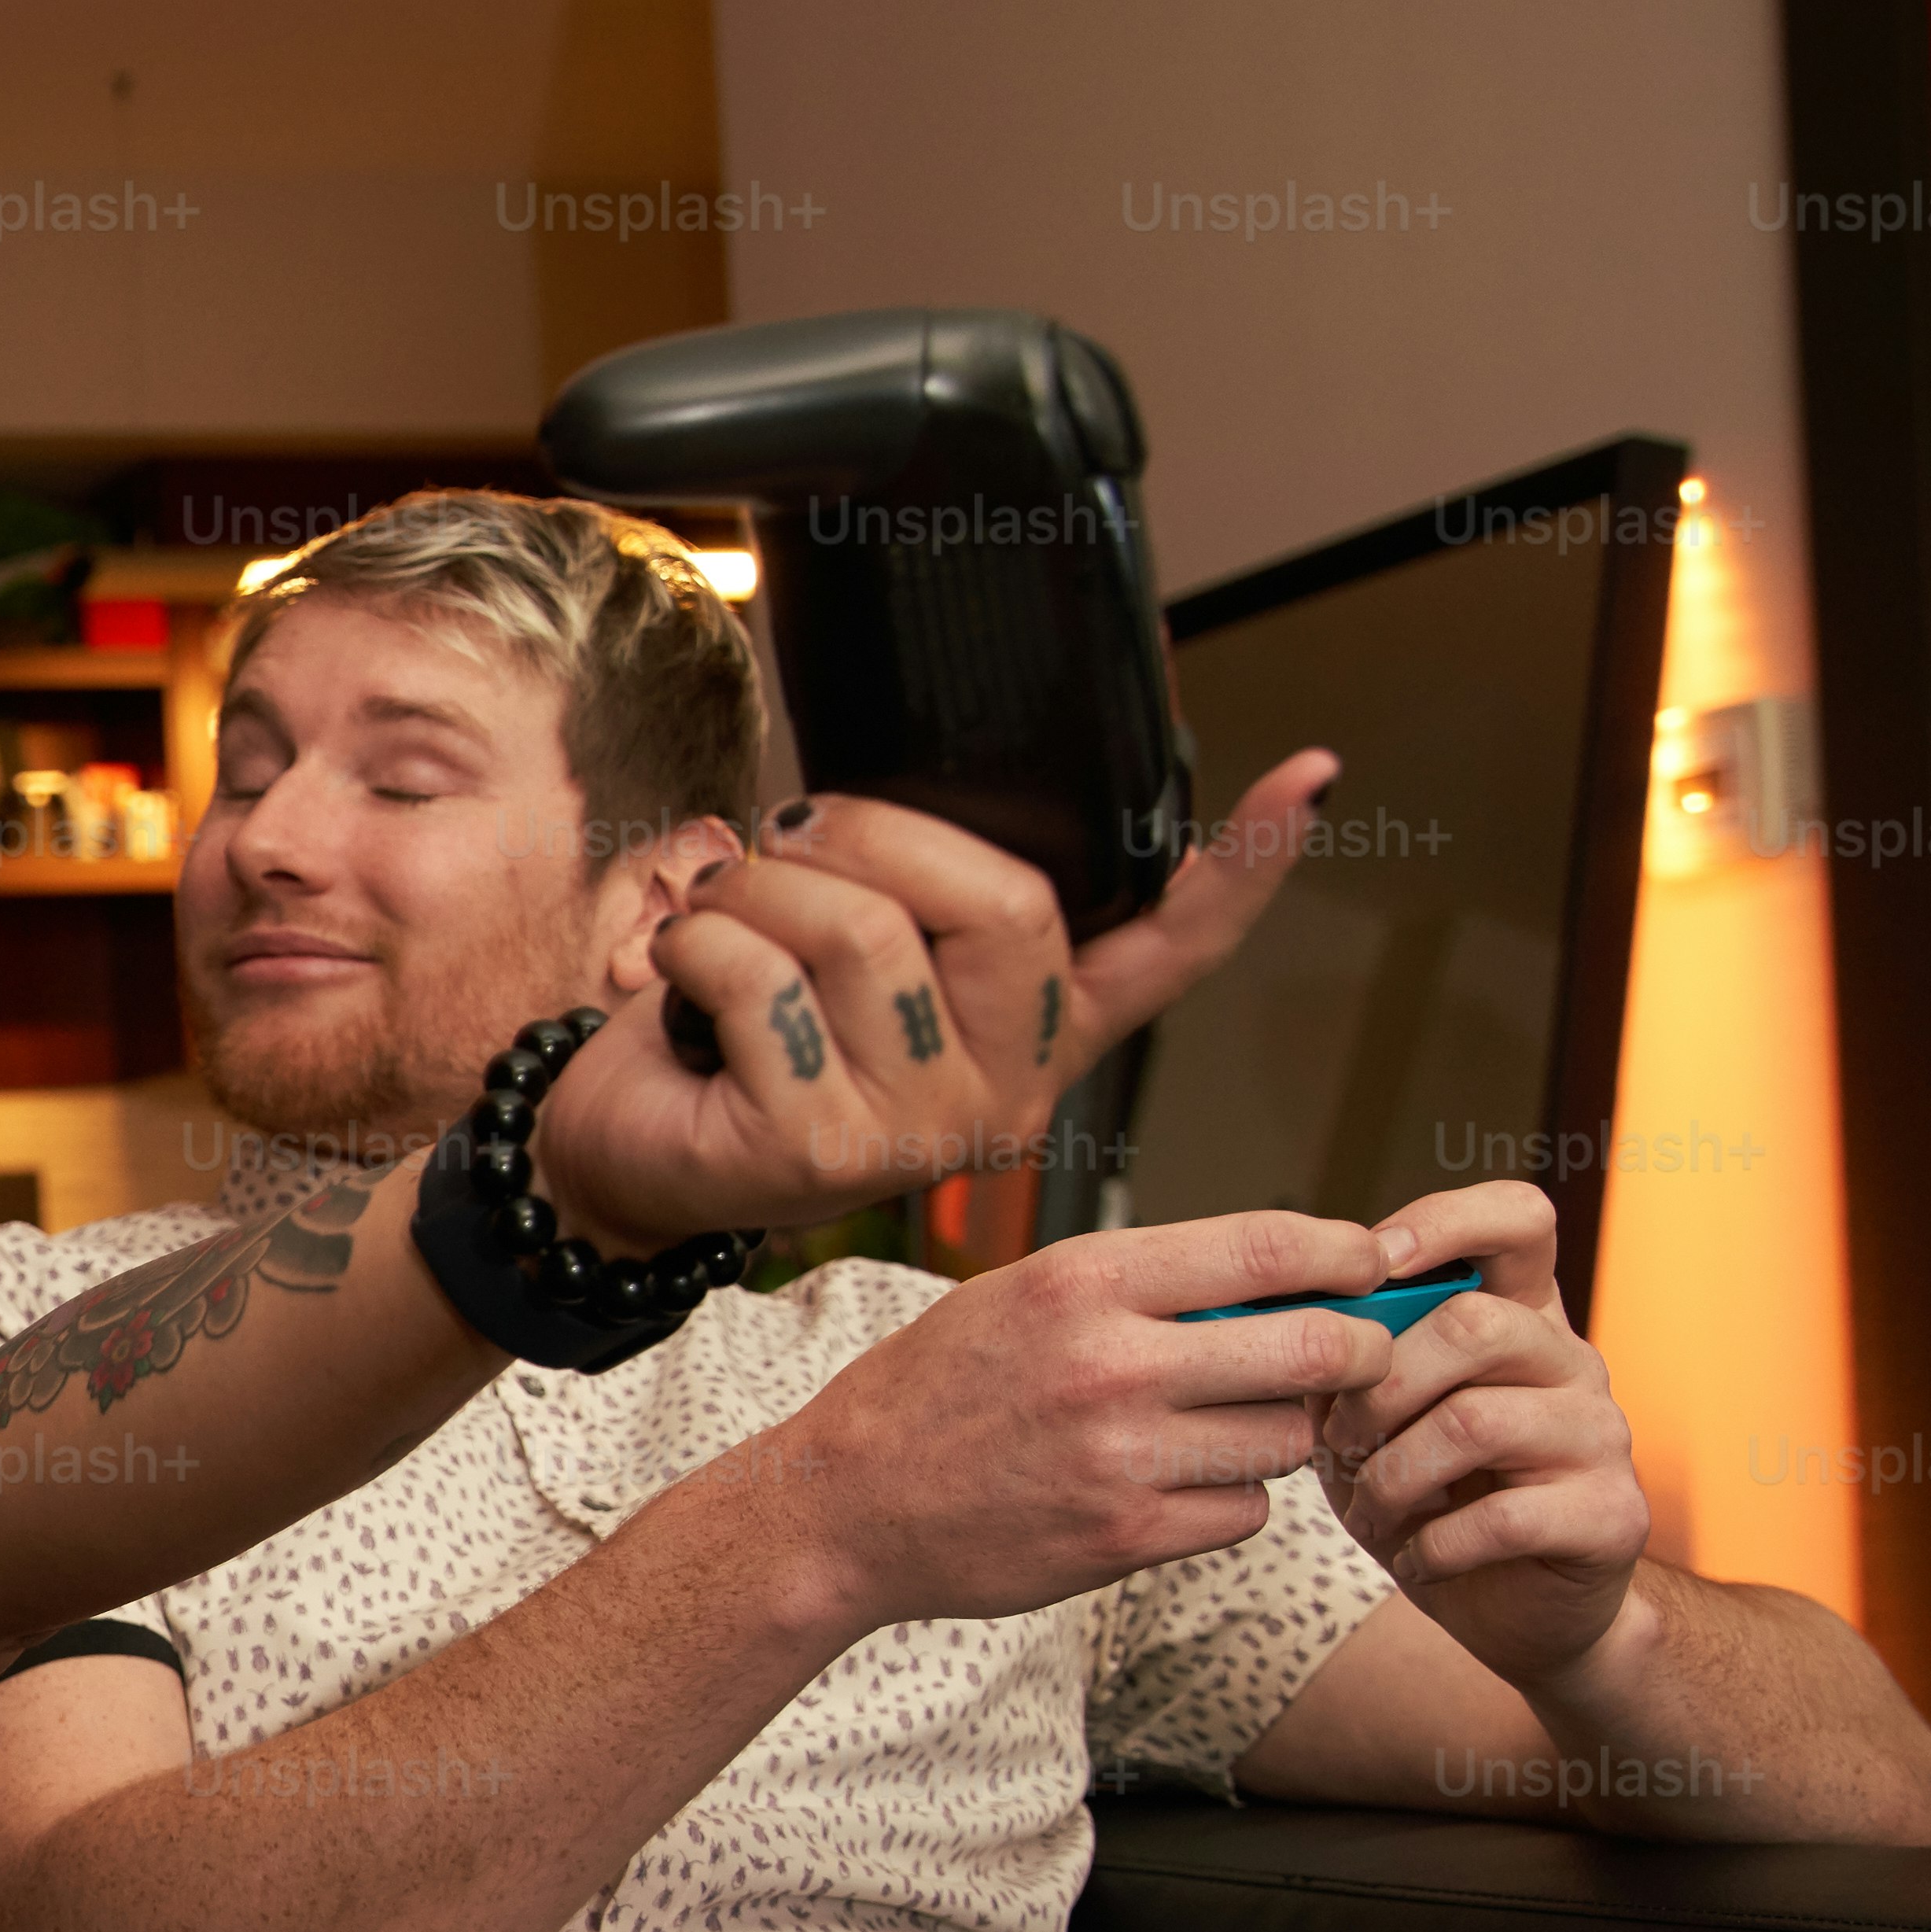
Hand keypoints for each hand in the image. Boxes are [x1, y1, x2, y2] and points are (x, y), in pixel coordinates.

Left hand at [525, 751, 1345, 1253]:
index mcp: (1036, 1034)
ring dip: (760, 886)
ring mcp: (922, 1133)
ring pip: (862, 931)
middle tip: (788, 834)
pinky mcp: (822, 1153)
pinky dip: (698, 944)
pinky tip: (681, 973)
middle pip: (1000, 900)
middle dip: (871, 833)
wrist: (617, 1152)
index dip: (1242, 868)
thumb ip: (916, 889)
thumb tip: (954, 786)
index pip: (1170, 950)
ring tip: (720, 910)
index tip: (1313, 778)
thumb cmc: (731, 1033)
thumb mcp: (843, 946)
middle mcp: (1005, 1094)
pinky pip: (762, 981)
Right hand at [744, 1210, 1408, 1636]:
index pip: (1269, 1250)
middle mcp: (1111, 1365)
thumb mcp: (1019, 1296)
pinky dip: (1229, 1500)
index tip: (1372, 1263)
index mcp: (1082, 1283)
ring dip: (1277, 1433)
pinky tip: (1174, 1486)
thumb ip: (1140, 1284)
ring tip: (1220, 1427)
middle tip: (1360, 1357)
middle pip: (1315, 1350)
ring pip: (1285, 1437)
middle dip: (1359, 1352)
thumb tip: (1281, 1279)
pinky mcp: (1125, 1536)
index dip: (1348, 1253)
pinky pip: (1243, 1512)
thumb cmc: (934, 1390)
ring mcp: (1122, 1458)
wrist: (843, 1504)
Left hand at [1307, 1179, 1650, 1692]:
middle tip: (1338, 1441)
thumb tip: (1263, 1316)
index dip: (1444, 1221)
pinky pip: (1502, 1517)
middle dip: (1379, 1387)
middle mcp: (1573, 1362)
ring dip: (1392, 1475)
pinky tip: (1415, 1557)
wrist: (1513, 1609)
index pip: (1518, 1218)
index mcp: (1520, 1317)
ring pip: (1478, 1420)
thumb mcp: (1369, 1420)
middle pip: (1476, 1325)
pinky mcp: (1611, 1515)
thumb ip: (1341, 1363)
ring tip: (1369, 1510)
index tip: (1371, 1266)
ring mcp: (1603, 1436)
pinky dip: (1432, 1546)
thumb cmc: (1429, 1497)